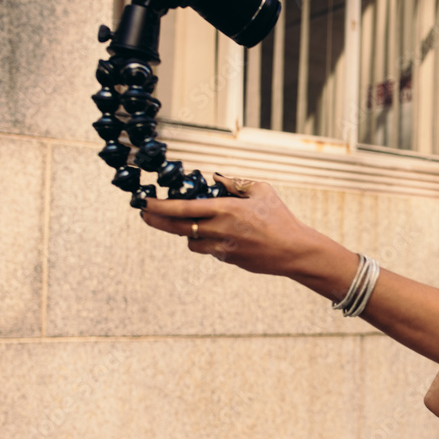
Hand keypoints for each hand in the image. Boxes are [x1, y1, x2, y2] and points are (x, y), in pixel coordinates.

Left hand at [139, 175, 317, 276]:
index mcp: (226, 210)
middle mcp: (220, 230)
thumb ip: (236, 183)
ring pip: (191, 242)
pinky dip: (207, 242)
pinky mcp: (229, 260)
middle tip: (144, 214)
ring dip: (185, 233)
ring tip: (189, 224)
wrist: (294, 251)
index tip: (146, 202)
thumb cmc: (280, 218)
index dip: (160, 206)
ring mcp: (223, 248)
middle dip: (157, 220)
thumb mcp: (261, 190)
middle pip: (177, 227)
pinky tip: (216, 235)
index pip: (184, 209)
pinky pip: (209, 250)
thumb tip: (216, 178)